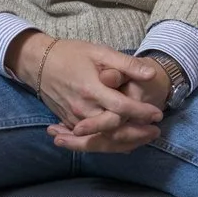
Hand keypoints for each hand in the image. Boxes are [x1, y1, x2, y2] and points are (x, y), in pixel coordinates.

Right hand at [6, 33, 163, 153]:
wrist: (39, 63)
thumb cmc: (71, 54)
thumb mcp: (99, 52)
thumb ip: (125, 64)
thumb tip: (150, 74)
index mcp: (91, 89)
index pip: (121, 107)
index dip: (141, 112)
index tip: (158, 114)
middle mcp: (82, 108)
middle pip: (113, 130)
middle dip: (137, 133)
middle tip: (156, 131)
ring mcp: (74, 118)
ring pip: (102, 139)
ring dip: (125, 142)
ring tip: (144, 139)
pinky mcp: (69, 122)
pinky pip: (90, 140)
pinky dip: (108, 144)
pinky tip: (124, 144)